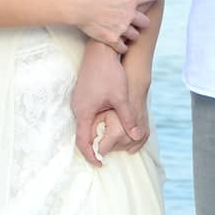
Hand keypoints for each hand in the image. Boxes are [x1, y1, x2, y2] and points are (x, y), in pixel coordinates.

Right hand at [70, 44, 142, 165]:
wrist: (100, 51)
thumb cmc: (109, 73)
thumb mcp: (121, 98)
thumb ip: (127, 118)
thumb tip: (136, 136)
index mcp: (84, 111)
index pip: (82, 141)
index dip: (90, 155)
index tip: (100, 164)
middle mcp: (77, 107)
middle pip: (82, 134)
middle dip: (93, 146)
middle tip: (106, 156)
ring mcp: (79, 101)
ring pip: (84, 124)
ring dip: (94, 134)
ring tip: (108, 142)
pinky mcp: (82, 95)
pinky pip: (86, 115)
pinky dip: (94, 123)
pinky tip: (107, 123)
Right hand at [73, 0, 163, 53]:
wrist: (78, 7)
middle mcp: (129, 14)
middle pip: (145, 22)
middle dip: (140, 23)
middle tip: (133, 23)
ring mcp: (122, 28)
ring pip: (135, 36)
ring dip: (130, 35)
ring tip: (121, 34)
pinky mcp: (113, 39)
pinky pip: (124, 48)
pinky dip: (121, 47)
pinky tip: (116, 44)